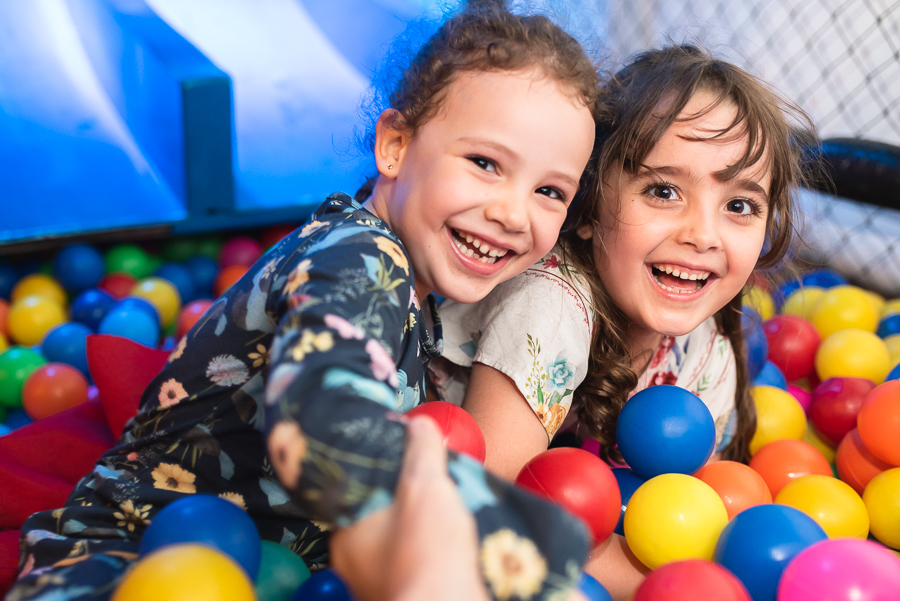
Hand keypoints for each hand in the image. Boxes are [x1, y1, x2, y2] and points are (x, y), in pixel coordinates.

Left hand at [330, 416, 489, 600]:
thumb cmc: (428, 553)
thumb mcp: (426, 486)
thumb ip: (421, 451)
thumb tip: (418, 425)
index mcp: (347, 536)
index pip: (353, 496)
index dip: (376, 478)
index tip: (397, 466)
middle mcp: (353, 566)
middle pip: (375, 522)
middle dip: (400, 507)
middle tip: (426, 489)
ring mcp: (376, 587)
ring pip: (393, 549)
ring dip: (414, 534)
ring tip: (442, 516)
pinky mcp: (404, 596)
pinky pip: (412, 570)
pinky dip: (426, 559)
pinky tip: (446, 549)